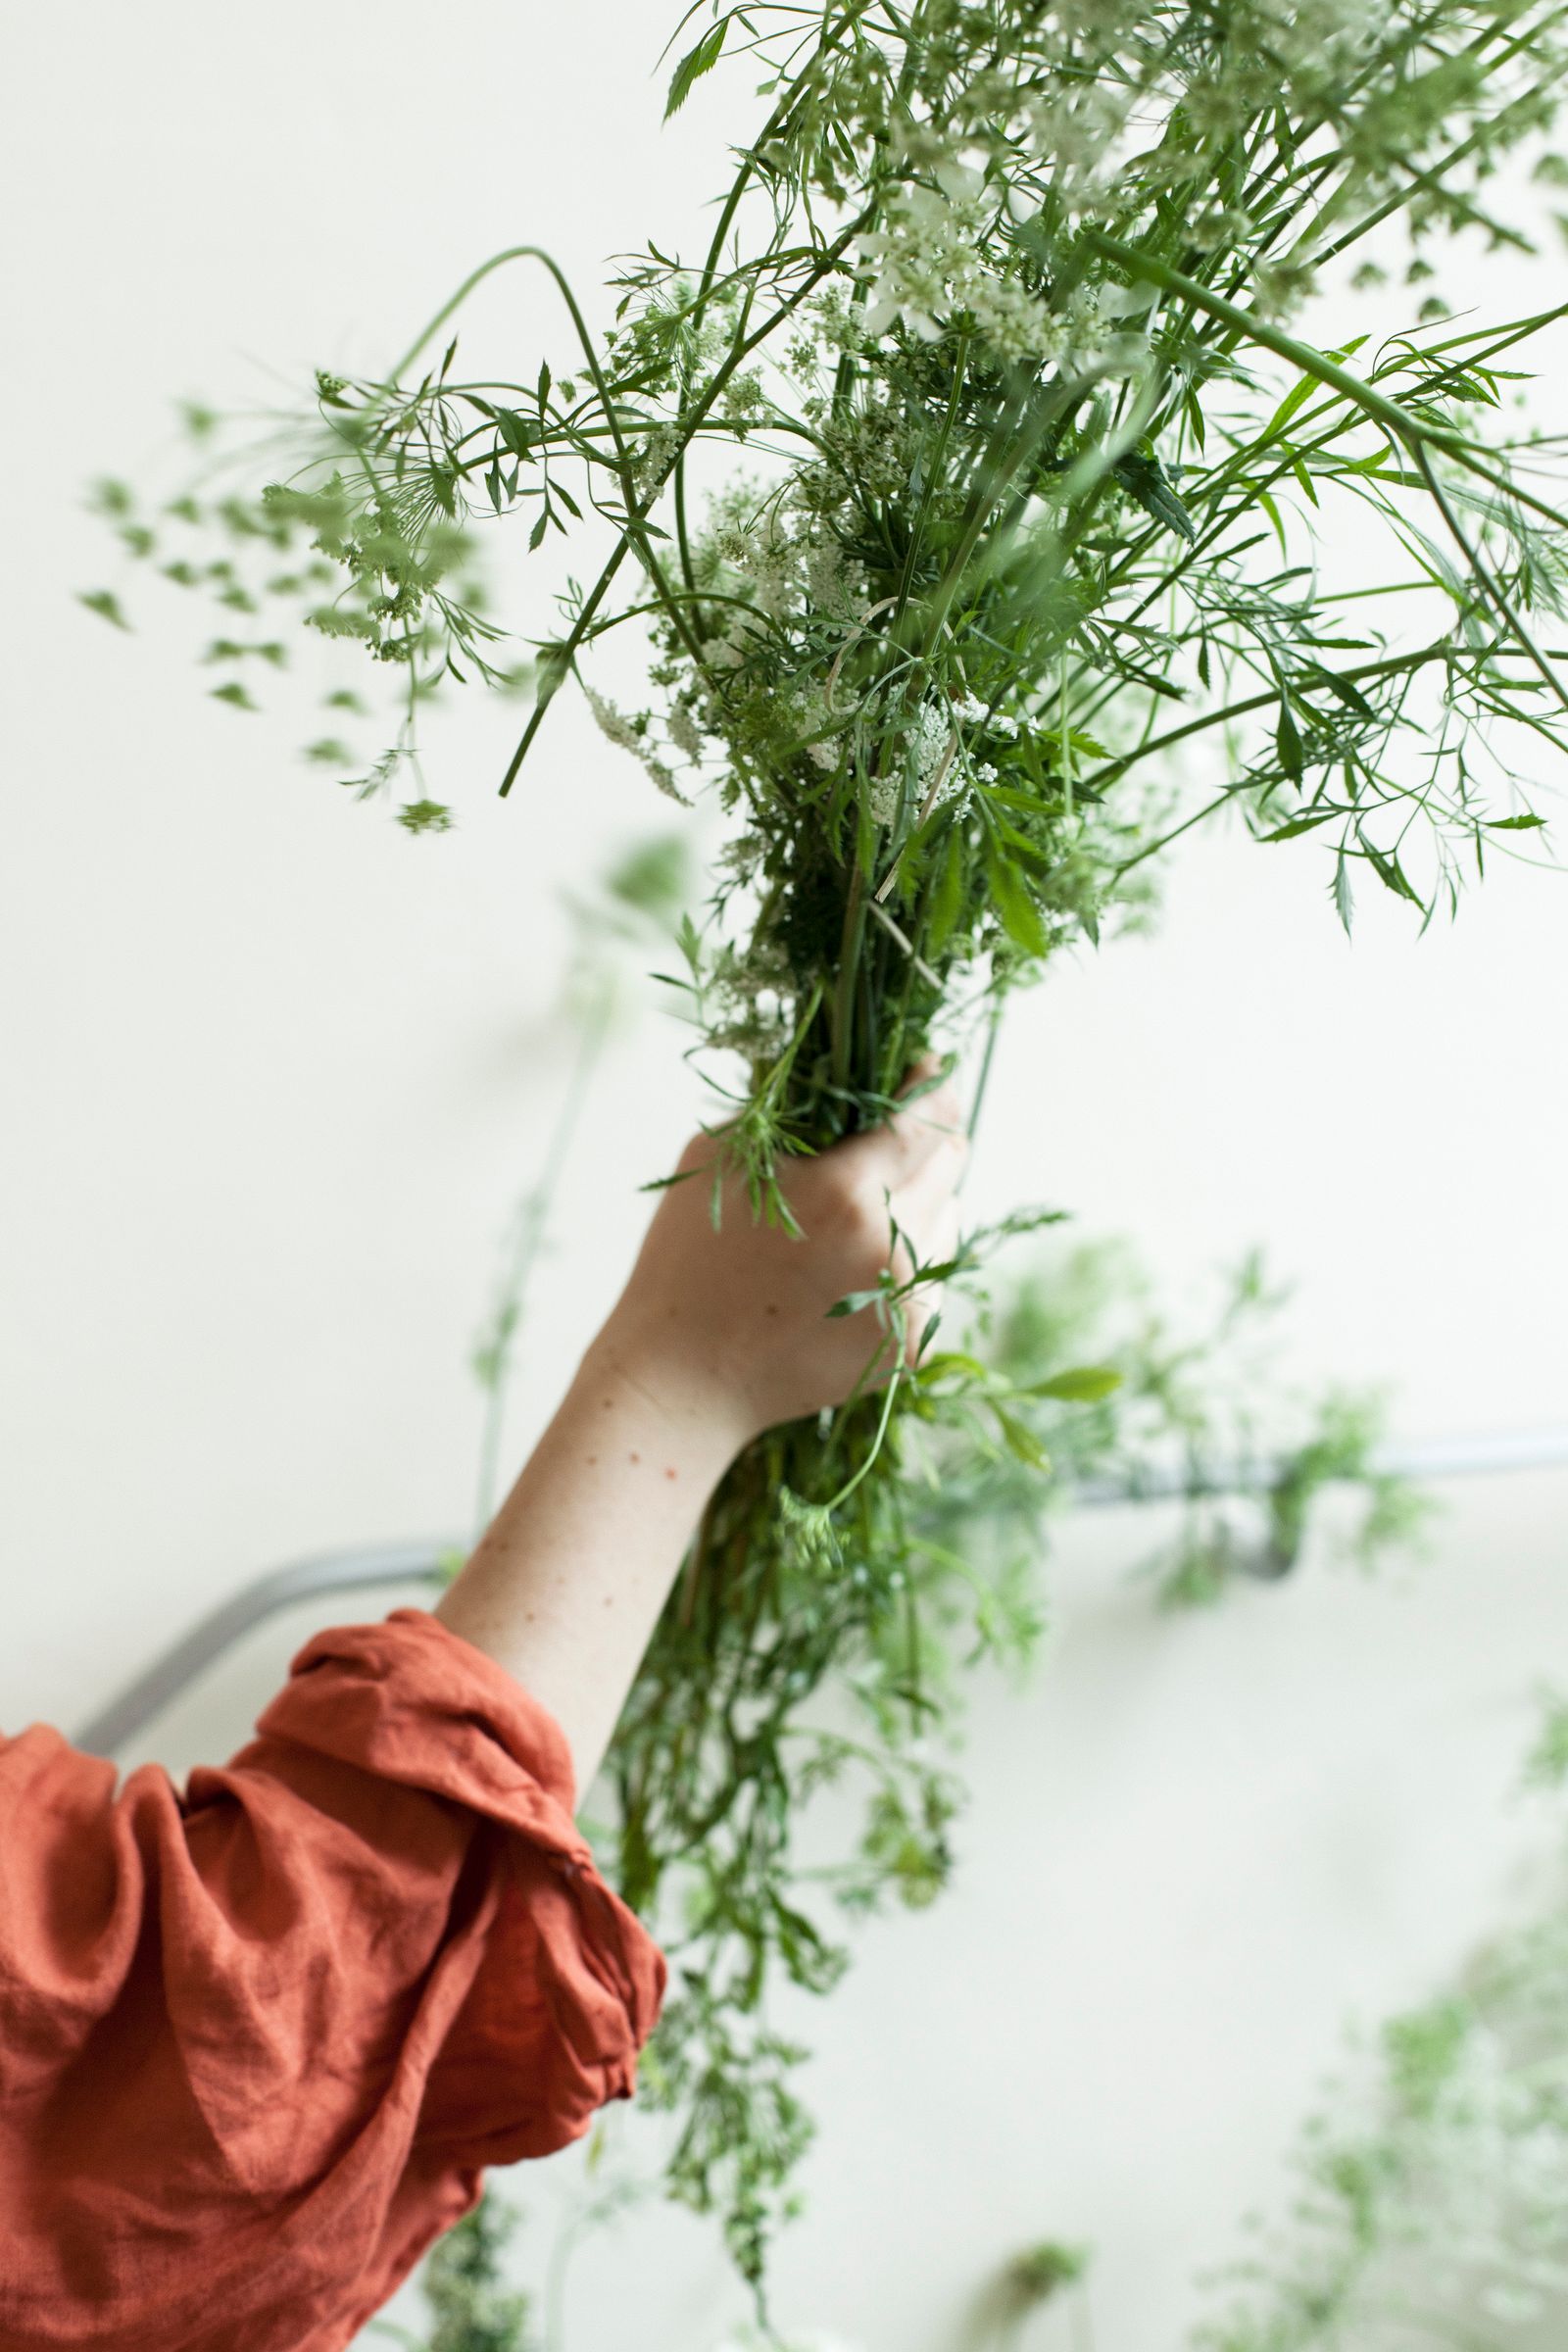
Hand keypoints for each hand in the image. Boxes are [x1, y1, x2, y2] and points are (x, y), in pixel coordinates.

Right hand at [600, 1055, 968, 1450]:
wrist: (683, 1377)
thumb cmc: (688, 1256)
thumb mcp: (719, 1155)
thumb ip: (788, 1108)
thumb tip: (842, 1073)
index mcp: (845, 1192)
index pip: (928, 1117)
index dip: (932, 1083)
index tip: (925, 1068)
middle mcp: (892, 1247)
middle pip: (951, 1162)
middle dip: (927, 1136)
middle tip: (890, 1130)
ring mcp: (908, 1302)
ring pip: (950, 1218)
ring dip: (921, 1198)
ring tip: (860, 1207)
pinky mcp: (912, 1344)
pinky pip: (934, 1274)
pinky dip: (909, 1256)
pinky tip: (855, 1262)